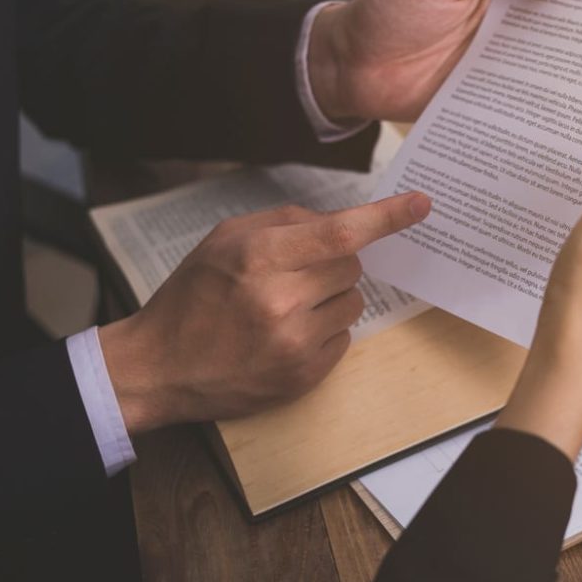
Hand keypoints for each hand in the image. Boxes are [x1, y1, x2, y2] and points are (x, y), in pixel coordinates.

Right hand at [99, 192, 431, 433]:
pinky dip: (325, 332)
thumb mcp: (225, 240)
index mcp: (259, 256)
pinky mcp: (304, 376)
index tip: (421, 205)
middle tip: (299, 274)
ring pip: (353, 304)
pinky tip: (286, 336)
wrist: (160, 366)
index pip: (341, 232)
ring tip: (287, 309)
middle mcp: (281, 300)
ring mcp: (295, 343)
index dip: (387, 217)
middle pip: (352, 267)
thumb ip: (285, 222)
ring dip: (331, 299)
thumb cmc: (193, 296)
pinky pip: (344, 339)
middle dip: (335, 264)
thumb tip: (340, 221)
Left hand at [307, 0, 563, 122]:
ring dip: (558, 85)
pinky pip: (505, 109)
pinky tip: (555, 123)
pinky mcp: (472, 104)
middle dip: (579, 47)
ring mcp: (485, 72)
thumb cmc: (389, 10)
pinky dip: (526, 116)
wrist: (346, 64)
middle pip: (546, 41)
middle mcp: (495, 35)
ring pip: (531, 78)